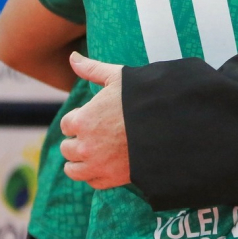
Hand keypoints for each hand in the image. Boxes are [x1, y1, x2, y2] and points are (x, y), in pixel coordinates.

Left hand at [60, 52, 129, 189]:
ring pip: (73, 169)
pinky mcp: (111, 179)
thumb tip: (72, 57)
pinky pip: (92, 181)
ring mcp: (96, 166)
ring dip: (81, 160)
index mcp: (82, 120)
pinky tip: (108, 161)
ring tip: (98, 150)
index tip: (96, 116)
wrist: (169, 124)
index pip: (68, 124)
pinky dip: (95, 174)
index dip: (81, 118)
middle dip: (79, 140)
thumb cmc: (142, 97)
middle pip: (67, 148)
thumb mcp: (117, 77)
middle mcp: (84, 146)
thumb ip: (91, 69)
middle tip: (100, 132)